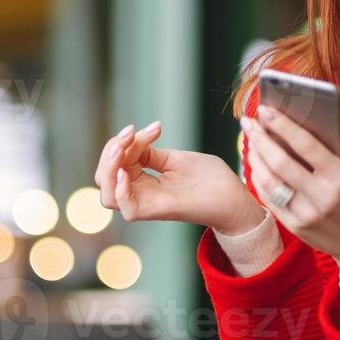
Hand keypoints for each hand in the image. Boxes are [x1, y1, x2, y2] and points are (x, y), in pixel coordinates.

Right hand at [95, 122, 264, 233]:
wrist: (235, 196)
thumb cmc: (211, 178)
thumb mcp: (176, 158)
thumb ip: (150, 153)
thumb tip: (131, 141)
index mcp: (144, 180)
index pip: (116, 162)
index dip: (124, 142)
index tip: (155, 127)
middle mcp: (141, 193)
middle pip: (104, 178)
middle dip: (110, 151)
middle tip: (130, 133)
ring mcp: (147, 203)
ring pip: (107, 196)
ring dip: (109, 168)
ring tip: (123, 148)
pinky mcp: (157, 212)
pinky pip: (126, 208)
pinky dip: (120, 189)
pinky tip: (128, 171)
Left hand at [241, 105, 339, 278]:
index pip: (306, 145)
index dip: (283, 126)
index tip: (266, 109)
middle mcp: (322, 196)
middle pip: (281, 163)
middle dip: (261, 139)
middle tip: (248, 122)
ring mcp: (306, 214)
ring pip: (270, 182)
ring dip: (255, 159)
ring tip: (250, 141)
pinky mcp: (295, 227)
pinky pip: (270, 200)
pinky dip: (259, 180)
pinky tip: (255, 165)